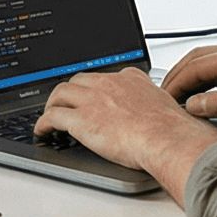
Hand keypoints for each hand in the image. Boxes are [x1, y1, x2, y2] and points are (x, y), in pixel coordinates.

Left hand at [34, 67, 216, 201]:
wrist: (168, 140)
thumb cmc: (173, 131)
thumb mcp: (167, 108)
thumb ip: (156, 108)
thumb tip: (161, 119)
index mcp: (130, 79)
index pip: (106, 77)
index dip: (95, 87)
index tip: (93, 94)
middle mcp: (109, 84)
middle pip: (79, 80)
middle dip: (70, 92)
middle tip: (67, 104)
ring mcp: (92, 100)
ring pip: (60, 93)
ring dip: (53, 104)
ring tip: (51, 116)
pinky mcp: (81, 119)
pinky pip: (52, 116)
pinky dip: (44, 123)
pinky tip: (43, 132)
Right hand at [163, 45, 216, 130]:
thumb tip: (194, 104)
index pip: (195, 67)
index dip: (176, 83)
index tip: (164, 98)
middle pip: (197, 59)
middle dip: (178, 76)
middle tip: (164, 95)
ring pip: (208, 63)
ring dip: (191, 77)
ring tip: (179, 95)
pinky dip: (205, 80)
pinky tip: (203, 94)